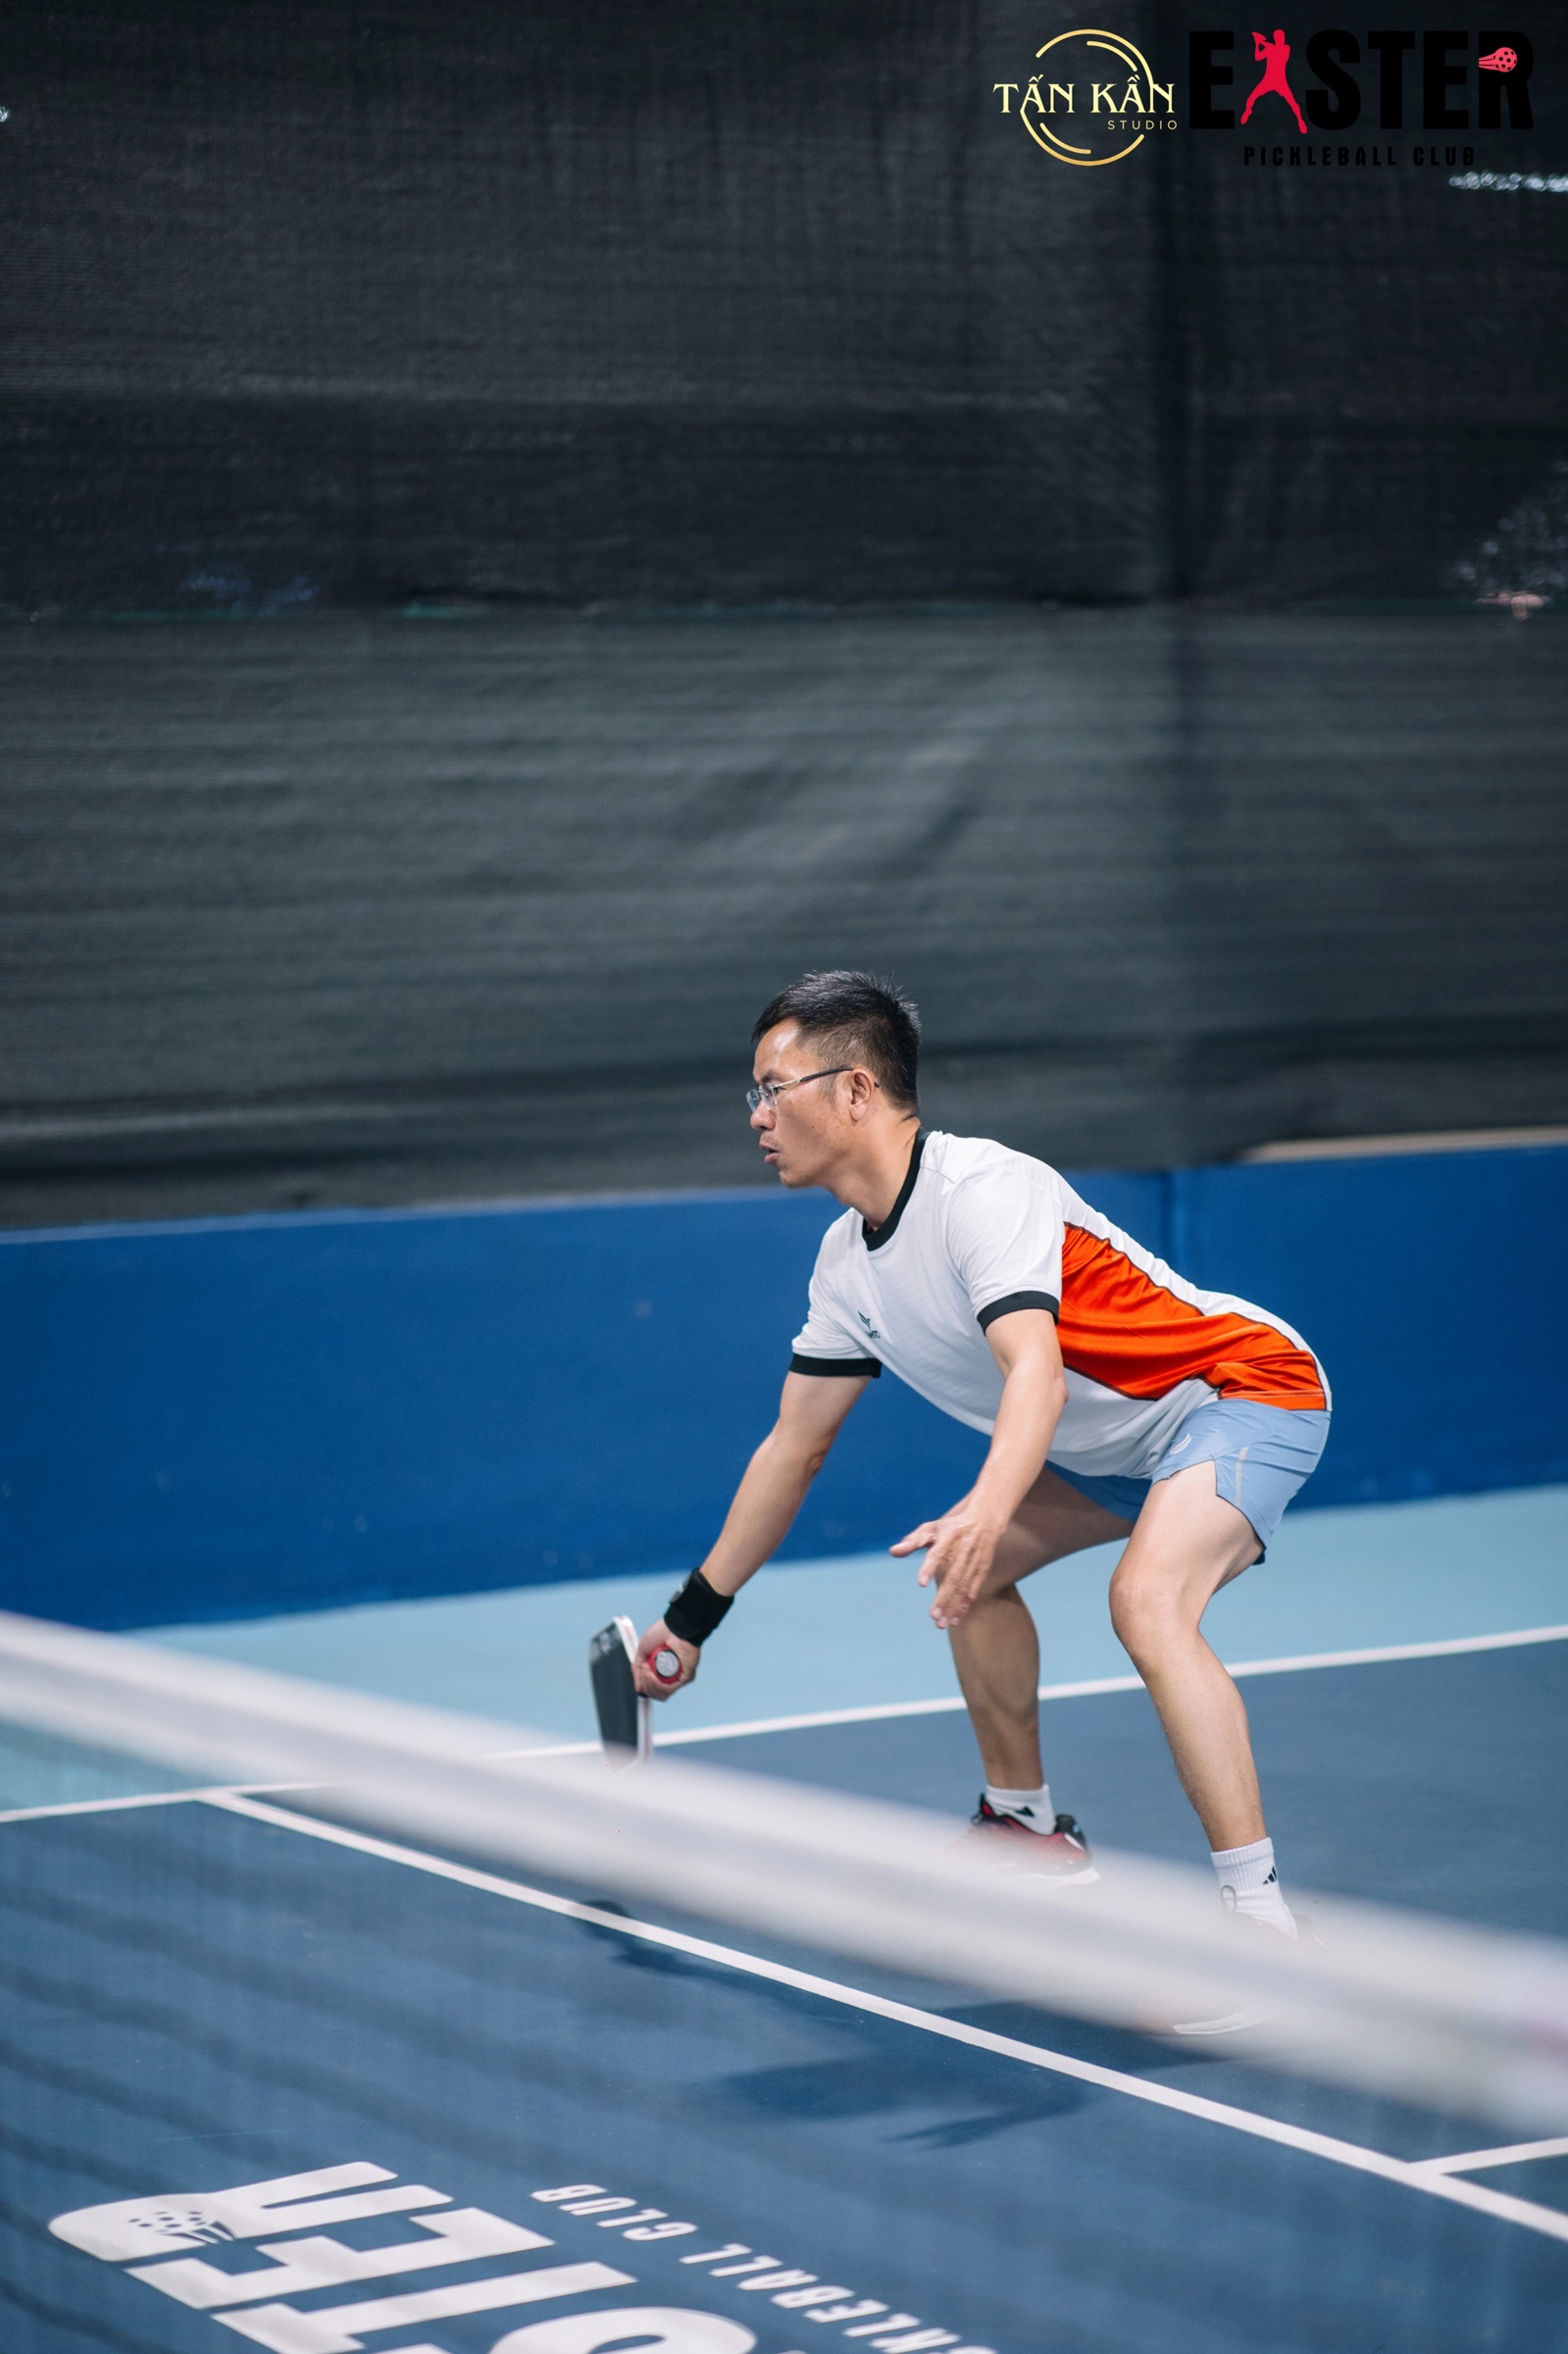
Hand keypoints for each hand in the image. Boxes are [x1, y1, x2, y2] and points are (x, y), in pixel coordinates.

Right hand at [633, 1619, 698, 1697]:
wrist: (674, 1627)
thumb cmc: (660, 1634)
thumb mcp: (642, 1652)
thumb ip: (638, 1670)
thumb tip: (638, 1688)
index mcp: (660, 1670)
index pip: (651, 1688)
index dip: (643, 1685)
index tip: (640, 1673)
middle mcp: (669, 1676)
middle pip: (655, 1694)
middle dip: (645, 1684)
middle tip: (644, 1670)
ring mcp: (677, 1678)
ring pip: (661, 1694)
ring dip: (650, 1684)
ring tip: (647, 1671)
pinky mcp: (685, 1678)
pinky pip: (669, 1690)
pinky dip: (658, 1685)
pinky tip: (652, 1674)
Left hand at [890, 1507, 1001, 1630]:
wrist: (985, 1521)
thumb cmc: (950, 1527)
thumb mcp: (931, 1528)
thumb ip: (912, 1541)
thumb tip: (893, 1552)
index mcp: (948, 1536)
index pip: (938, 1553)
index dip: (929, 1567)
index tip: (921, 1584)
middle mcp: (963, 1549)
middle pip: (953, 1576)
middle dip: (944, 1597)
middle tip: (933, 1616)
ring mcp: (974, 1561)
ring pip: (963, 1587)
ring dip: (953, 1606)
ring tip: (941, 1623)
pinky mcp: (982, 1570)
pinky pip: (973, 1590)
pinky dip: (964, 1606)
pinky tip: (955, 1619)